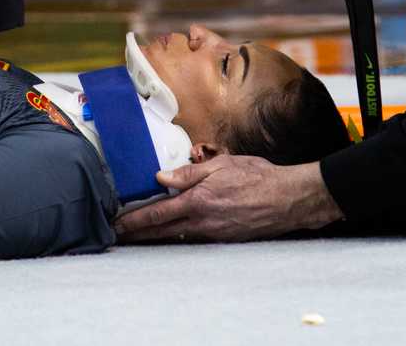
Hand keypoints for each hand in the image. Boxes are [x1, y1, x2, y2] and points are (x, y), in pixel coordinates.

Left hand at [113, 157, 341, 242]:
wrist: (287, 199)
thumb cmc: (257, 177)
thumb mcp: (221, 166)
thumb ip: (188, 174)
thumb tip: (161, 178)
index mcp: (198, 202)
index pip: (157, 214)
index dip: (134, 221)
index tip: (118, 225)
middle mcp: (202, 223)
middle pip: (161, 232)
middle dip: (138, 234)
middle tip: (119, 235)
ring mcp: (214, 234)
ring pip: (177, 237)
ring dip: (157, 236)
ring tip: (139, 234)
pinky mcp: (224, 240)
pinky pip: (195, 239)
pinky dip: (179, 236)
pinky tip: (173, 233)